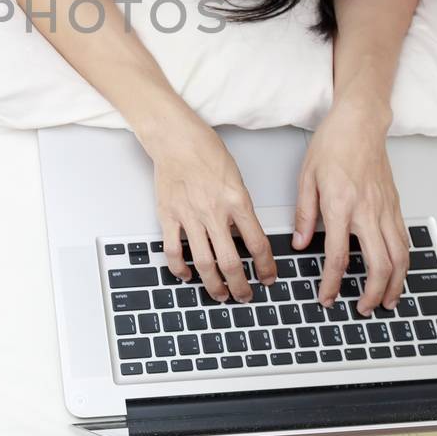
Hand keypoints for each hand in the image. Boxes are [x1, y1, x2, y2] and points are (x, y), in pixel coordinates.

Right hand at [145, 117, 276, 302]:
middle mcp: (214, 213)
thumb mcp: (236, 179)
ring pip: (204, 263)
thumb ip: (240, 209)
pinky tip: (188, 275)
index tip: (268, 278)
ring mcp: (189, 216)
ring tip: (221, 295)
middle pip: (231, 262)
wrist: (176, 138)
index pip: (257, 244)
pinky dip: (180, 269)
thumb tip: (244, 236)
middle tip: (245, 296)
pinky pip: (173, 251)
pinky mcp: (168, 216)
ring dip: (214, 285)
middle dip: (241, 286)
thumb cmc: (206, 151)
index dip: (266, 267)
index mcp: (237, 202)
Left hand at [296, 102, 409, 315]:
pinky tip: (397, 272)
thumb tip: (301, 243)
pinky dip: (403, 262)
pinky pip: (404, 240)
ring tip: (388, 301)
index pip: (339, 256)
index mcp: (341, 206)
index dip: (333, 283)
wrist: (361, 122)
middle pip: (380, 264)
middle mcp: (368, 211)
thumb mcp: (307, 177)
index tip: (327, 298)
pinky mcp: (396, 205)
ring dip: (396, 284)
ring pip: (400, 256)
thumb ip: (305, 213)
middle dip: (373, 293)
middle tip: (363, 308)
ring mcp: (386, 209)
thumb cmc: (333, 144)